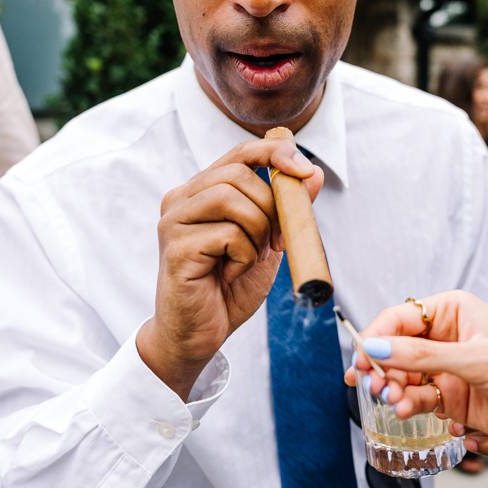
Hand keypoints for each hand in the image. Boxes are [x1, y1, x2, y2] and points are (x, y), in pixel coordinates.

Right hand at [139, 137, 322, 398]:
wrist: (200, 334)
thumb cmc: (228, 287)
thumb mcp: (267, 241)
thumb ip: (287, 208)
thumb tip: (313, 171)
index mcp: (200, 191)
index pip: (239, 153)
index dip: (274, 153)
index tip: (304, 169)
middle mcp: (180, 199)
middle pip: (238, 174)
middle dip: (270, 206)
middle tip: (274, 242)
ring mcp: (173, 222)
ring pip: (232, 199)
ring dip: (257, 231)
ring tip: (248, 259)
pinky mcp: (176, 248)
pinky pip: (228, 234)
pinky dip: (244, 256)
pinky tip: (230, 274)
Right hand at [344, 290, 487, 457]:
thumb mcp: (476, 359)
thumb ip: (422, 356)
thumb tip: (375, 348)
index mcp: (454, 311)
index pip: (400, 318)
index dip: (376, 337)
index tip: (361, 360)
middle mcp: (448, 338)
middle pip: (397, 350)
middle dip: (383, 369)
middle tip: (376, 387)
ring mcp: (450, 370)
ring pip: (406, 379)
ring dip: (397, 392)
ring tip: (399, 405)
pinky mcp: (456, 400)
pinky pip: (422, 402)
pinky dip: (415, 409)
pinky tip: (418, 414)